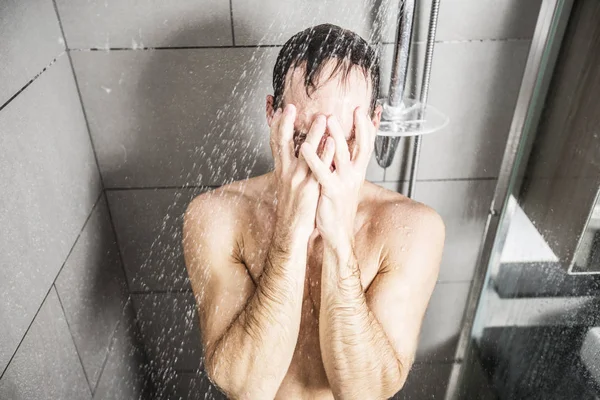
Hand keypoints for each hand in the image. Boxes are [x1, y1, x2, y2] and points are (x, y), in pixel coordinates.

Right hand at [270, 105, 335, 238]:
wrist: (292, 231)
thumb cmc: (293, 208)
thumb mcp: (288, 184)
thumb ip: (292, 168)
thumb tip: (297, 155)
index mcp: (281, 170)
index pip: (276, 144)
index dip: (276, 126)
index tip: (279, 110)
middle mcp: (286, 172)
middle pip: (282, 143)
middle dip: (285, 124)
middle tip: (290, 107)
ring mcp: (298, 180)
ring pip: (304, 153)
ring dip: (313, 134)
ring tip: (321, 117)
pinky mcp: (309, 189)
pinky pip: (318, 168)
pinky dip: (325, 154)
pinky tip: (332, 142)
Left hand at [299, 107, 375, 248]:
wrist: (337, 233)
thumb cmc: (337, 206)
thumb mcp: (344, 182)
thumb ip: (342, 165)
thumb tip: (337, 147)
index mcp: (356, 172)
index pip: (365, 146)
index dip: (365, 128)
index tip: (362, 111)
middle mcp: (353, 176)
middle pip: (358, 147)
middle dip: (354, 127)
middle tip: (352, 110)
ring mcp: (343, 183)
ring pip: (340, 155)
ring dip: (334, 135)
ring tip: (327, 119)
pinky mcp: (330, 192)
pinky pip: (321, 172)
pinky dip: (314, 158)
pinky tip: (304, 146)